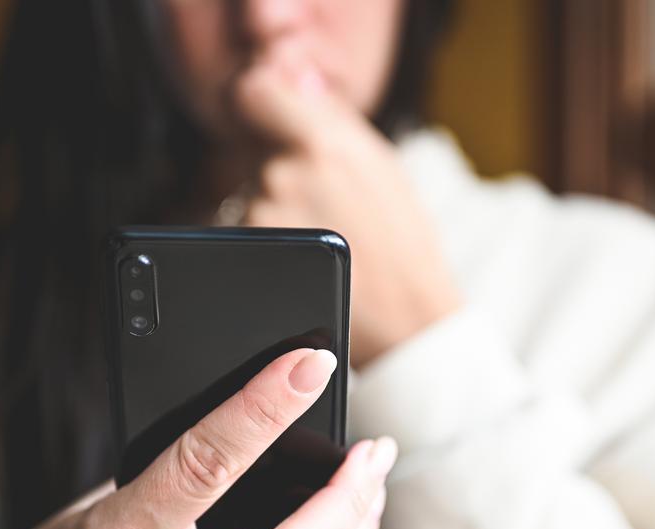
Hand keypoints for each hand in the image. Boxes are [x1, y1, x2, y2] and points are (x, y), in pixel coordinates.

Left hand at [235, 62, 461, 367]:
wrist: (404, 319)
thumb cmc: (403, 244)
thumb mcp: (381, 166)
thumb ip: (331, 120)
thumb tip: (294, 82)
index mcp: (322, 143)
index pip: (254, 93)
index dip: (259, 103)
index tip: (269, 116)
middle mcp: (285, 173)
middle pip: (254, 148)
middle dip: (279, 165)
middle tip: (322, 201)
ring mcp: (263, 214)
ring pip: (251, 191)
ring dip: (275, 205)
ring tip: (321, 234)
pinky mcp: (252, 251)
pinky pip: (249, 230)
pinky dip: (271, 239)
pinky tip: (304, 258)